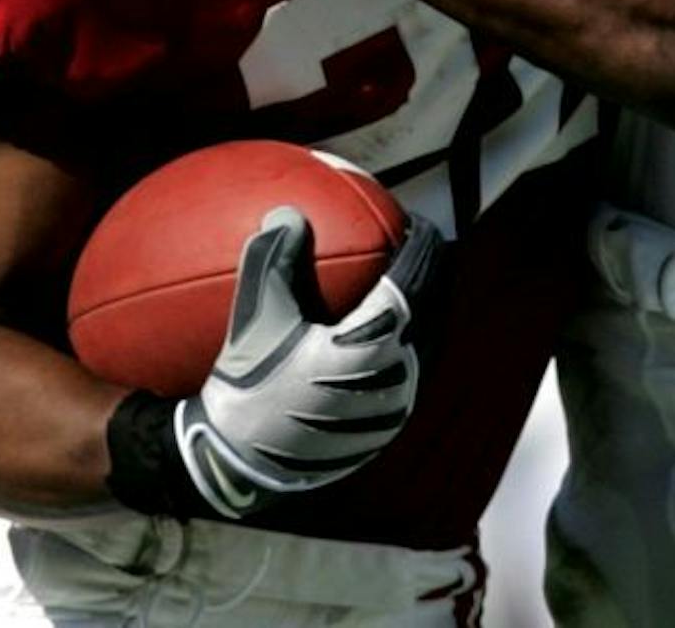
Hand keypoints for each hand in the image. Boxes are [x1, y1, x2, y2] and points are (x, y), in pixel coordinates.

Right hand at [176, 208, 441, 518]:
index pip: (415, 279)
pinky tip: (394, 328)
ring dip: (425, 307)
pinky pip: (416, 371)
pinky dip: (412, 340)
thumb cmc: (248, 385)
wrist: (240, 463)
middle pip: (434, 306)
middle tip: (418, 243)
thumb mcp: (255, 318)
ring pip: (430, 341)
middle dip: (431, 270)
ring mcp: (397, 406)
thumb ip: (272, 259)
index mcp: (370, 345)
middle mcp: (396, 376)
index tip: (414, 219)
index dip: (422, 243)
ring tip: (412, 280)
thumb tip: (287, 211)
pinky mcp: (390, 427)